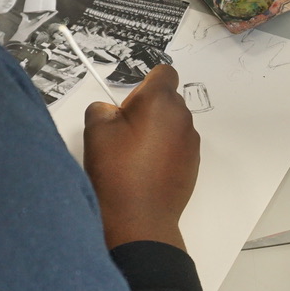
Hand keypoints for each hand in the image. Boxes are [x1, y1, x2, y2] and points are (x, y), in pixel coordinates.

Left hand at [15, 11, 56, 40]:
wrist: (21, 32)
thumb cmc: (23, 27)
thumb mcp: (24, 19)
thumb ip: (24, 16)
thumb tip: (21, 13)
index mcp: (36, 20)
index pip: (42, 16)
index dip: (46, 14)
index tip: (50, 11)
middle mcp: (38, 22)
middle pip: (46, 17)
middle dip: (51, 14)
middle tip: (56, 11)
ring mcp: (38, 23)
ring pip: (45, 18)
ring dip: (50, 15)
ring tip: (55, 12)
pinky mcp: (37, 25)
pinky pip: (42, 20)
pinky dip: (44, 17)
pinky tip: (47, 14)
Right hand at [83, 65, 199, 250]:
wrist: (138, 218)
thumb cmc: (116, 170)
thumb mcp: (95, 130)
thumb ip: (102, 108)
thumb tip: (112, 111)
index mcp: (160, 101)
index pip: (165, 72)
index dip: (146, 82)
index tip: (130, 103)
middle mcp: (182, 117)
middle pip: (168, 99)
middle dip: (148, 108)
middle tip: (125, 131)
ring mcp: (191, 142)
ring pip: (173, 123)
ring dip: (157, 130)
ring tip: (134, 154)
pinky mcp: (194, 163)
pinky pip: (178, 145)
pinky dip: (165, 149)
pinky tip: (146, 169)